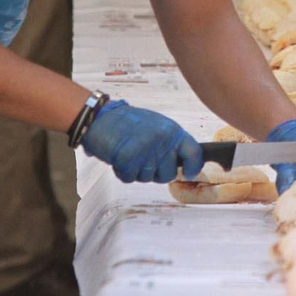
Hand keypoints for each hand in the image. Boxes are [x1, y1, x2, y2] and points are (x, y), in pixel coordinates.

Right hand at [80, 100, 202, 183]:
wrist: (101, 116)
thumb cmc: (130, 122)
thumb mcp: (158, 126)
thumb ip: (172, 142)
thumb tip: (186, 163)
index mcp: (172, 130)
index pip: (194, 153)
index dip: (193, 167)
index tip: (188, 173)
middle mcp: (162, 140)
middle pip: (169, 174)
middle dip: (156, 173)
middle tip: (143, 159)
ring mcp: (145, 149)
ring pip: (147, 178)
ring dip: (137, 171)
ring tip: (130, 153)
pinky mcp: (127, 158)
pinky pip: (129, 178)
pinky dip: (122, 172)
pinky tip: (119, 157)